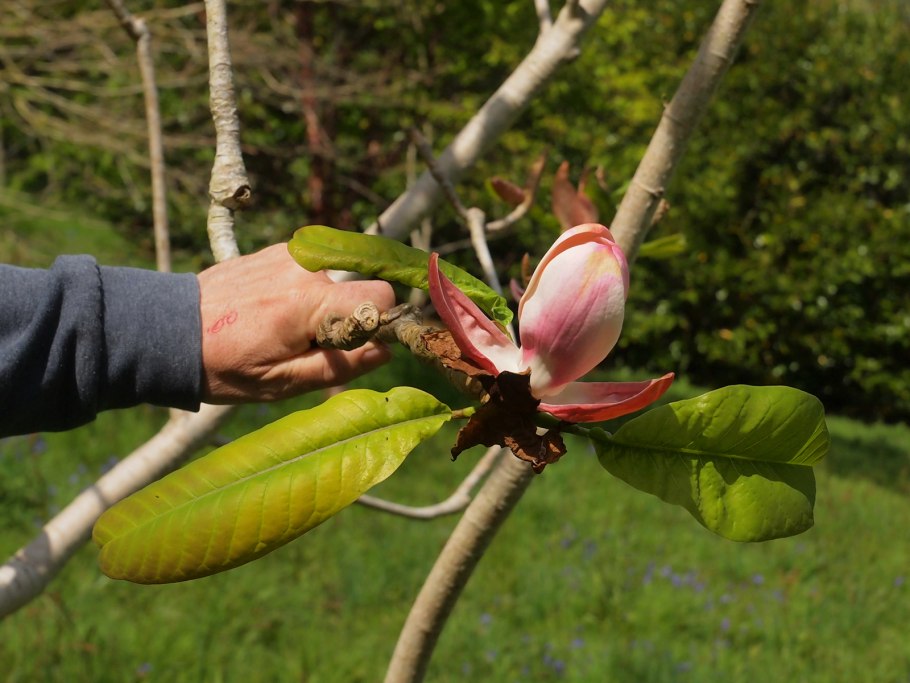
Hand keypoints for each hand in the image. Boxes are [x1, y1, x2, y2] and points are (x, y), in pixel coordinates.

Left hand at [197, 243, 394, 402]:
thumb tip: (384, 351)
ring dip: (321, 305)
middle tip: (308, 343)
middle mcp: (305, 268)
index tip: (358, 344)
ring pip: (334, 282)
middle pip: (358, 289)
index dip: (379, 322)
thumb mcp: (283, 382)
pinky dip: (302, 291)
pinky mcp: (277, 250)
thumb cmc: (225, 365)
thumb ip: (340, 366)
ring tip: (281, 328)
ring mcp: (289, 254)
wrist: (170, 331)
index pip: (380, 295)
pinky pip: (311, 271)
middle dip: (347, 317)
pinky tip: (271, 310)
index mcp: (309, 303)